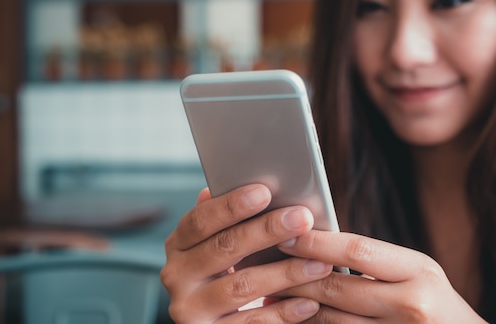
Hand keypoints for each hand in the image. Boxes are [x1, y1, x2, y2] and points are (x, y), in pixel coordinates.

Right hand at [160, 184, 332, 323]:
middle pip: (224, 248)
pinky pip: (252, 323)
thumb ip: (230, 219)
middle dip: (267, 231)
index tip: (264, 192)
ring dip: (285, 273)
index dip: (231, 205)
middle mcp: (176, 276)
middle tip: (302, 218)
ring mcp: (190, 309)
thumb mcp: (221, 244)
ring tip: (319, 263)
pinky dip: (283, 312)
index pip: (200, 220)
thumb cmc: (228, 271)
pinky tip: (309, 302)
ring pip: (242, 286)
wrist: (216, 322)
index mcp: (179, 245)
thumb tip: (256, 185)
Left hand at [275, 231, 487, 323]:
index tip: (284, 234)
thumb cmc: (436, 303)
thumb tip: (316, 248)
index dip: (316, 242)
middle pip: (338, 288)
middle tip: (261, 263)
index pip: (358, 249)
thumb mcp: (418, 273)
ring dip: (295, 306)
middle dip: (294, 276)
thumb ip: (375, 262)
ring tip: (266, 291)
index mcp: (419, 271)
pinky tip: (291, 318)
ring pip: (331, 320)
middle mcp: (411, 304)